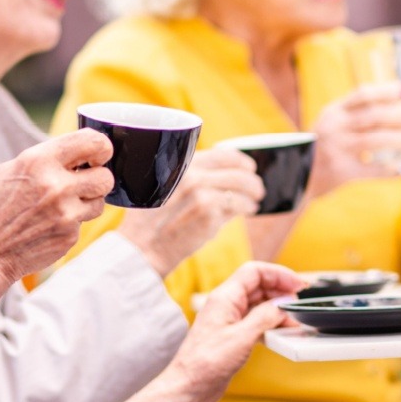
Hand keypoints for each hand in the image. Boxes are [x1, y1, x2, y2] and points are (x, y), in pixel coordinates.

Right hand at [0, 129, 113, 286]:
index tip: (94, 154)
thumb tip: (66, 156)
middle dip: (97, 178)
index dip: (100, 148)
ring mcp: (66, 215)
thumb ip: (38, 162)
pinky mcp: (69, 238)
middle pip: (106, 176)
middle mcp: (57, 186)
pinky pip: (82, 225)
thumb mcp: (4, 173)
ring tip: (61, 205)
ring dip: (86, 202)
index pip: (94, 142)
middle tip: (82, 182)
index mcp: (38, 161)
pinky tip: (47, 226)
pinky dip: (70, 224)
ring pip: (100, 202)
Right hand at [118, 148, 265, 274]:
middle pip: (236, 168)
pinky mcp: (209, 211)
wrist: (143, 247)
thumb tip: (222, 176)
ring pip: (241, 185)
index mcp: (180, 164)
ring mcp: (201, 191)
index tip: (247, 167)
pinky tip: (248, 210)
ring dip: (253, 193)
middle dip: (251, 178)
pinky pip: (238, 204)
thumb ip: (187, 177)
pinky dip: (247, 207)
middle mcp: (191, 173)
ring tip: (255, 200)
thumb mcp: (161, 186)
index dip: (240, 160)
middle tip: (257, 186)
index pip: (222, 154)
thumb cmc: (151, 222)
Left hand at [166, 262, 300, 401]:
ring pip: (258, 304)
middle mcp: (226, 304)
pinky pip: (255, 321)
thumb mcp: (242, 337)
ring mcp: (228, 319)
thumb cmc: (206, 363)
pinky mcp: (231, 335)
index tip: (298, 285)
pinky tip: (280, 334)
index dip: (279, 274)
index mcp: (225, 297)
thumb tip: (283, 305)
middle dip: (280, 291)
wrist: (188, 387)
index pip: (255, 272)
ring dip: (277, 309)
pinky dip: (270, 324)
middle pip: (258, 286)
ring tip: (294, 320)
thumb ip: (265, 317)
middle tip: (299, 303)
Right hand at [306, 82, 400, 197]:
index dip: (388, 91)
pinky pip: (371, 171)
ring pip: (376, 141)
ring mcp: (337, 149)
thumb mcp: (332, 123)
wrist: (295, 176)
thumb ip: (355, 114)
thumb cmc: (322, 147)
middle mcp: (334, 127)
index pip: (363, 94)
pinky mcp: (341, 172)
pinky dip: (390, 170)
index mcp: (334, 111)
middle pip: (374, 116)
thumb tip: (397, 105)